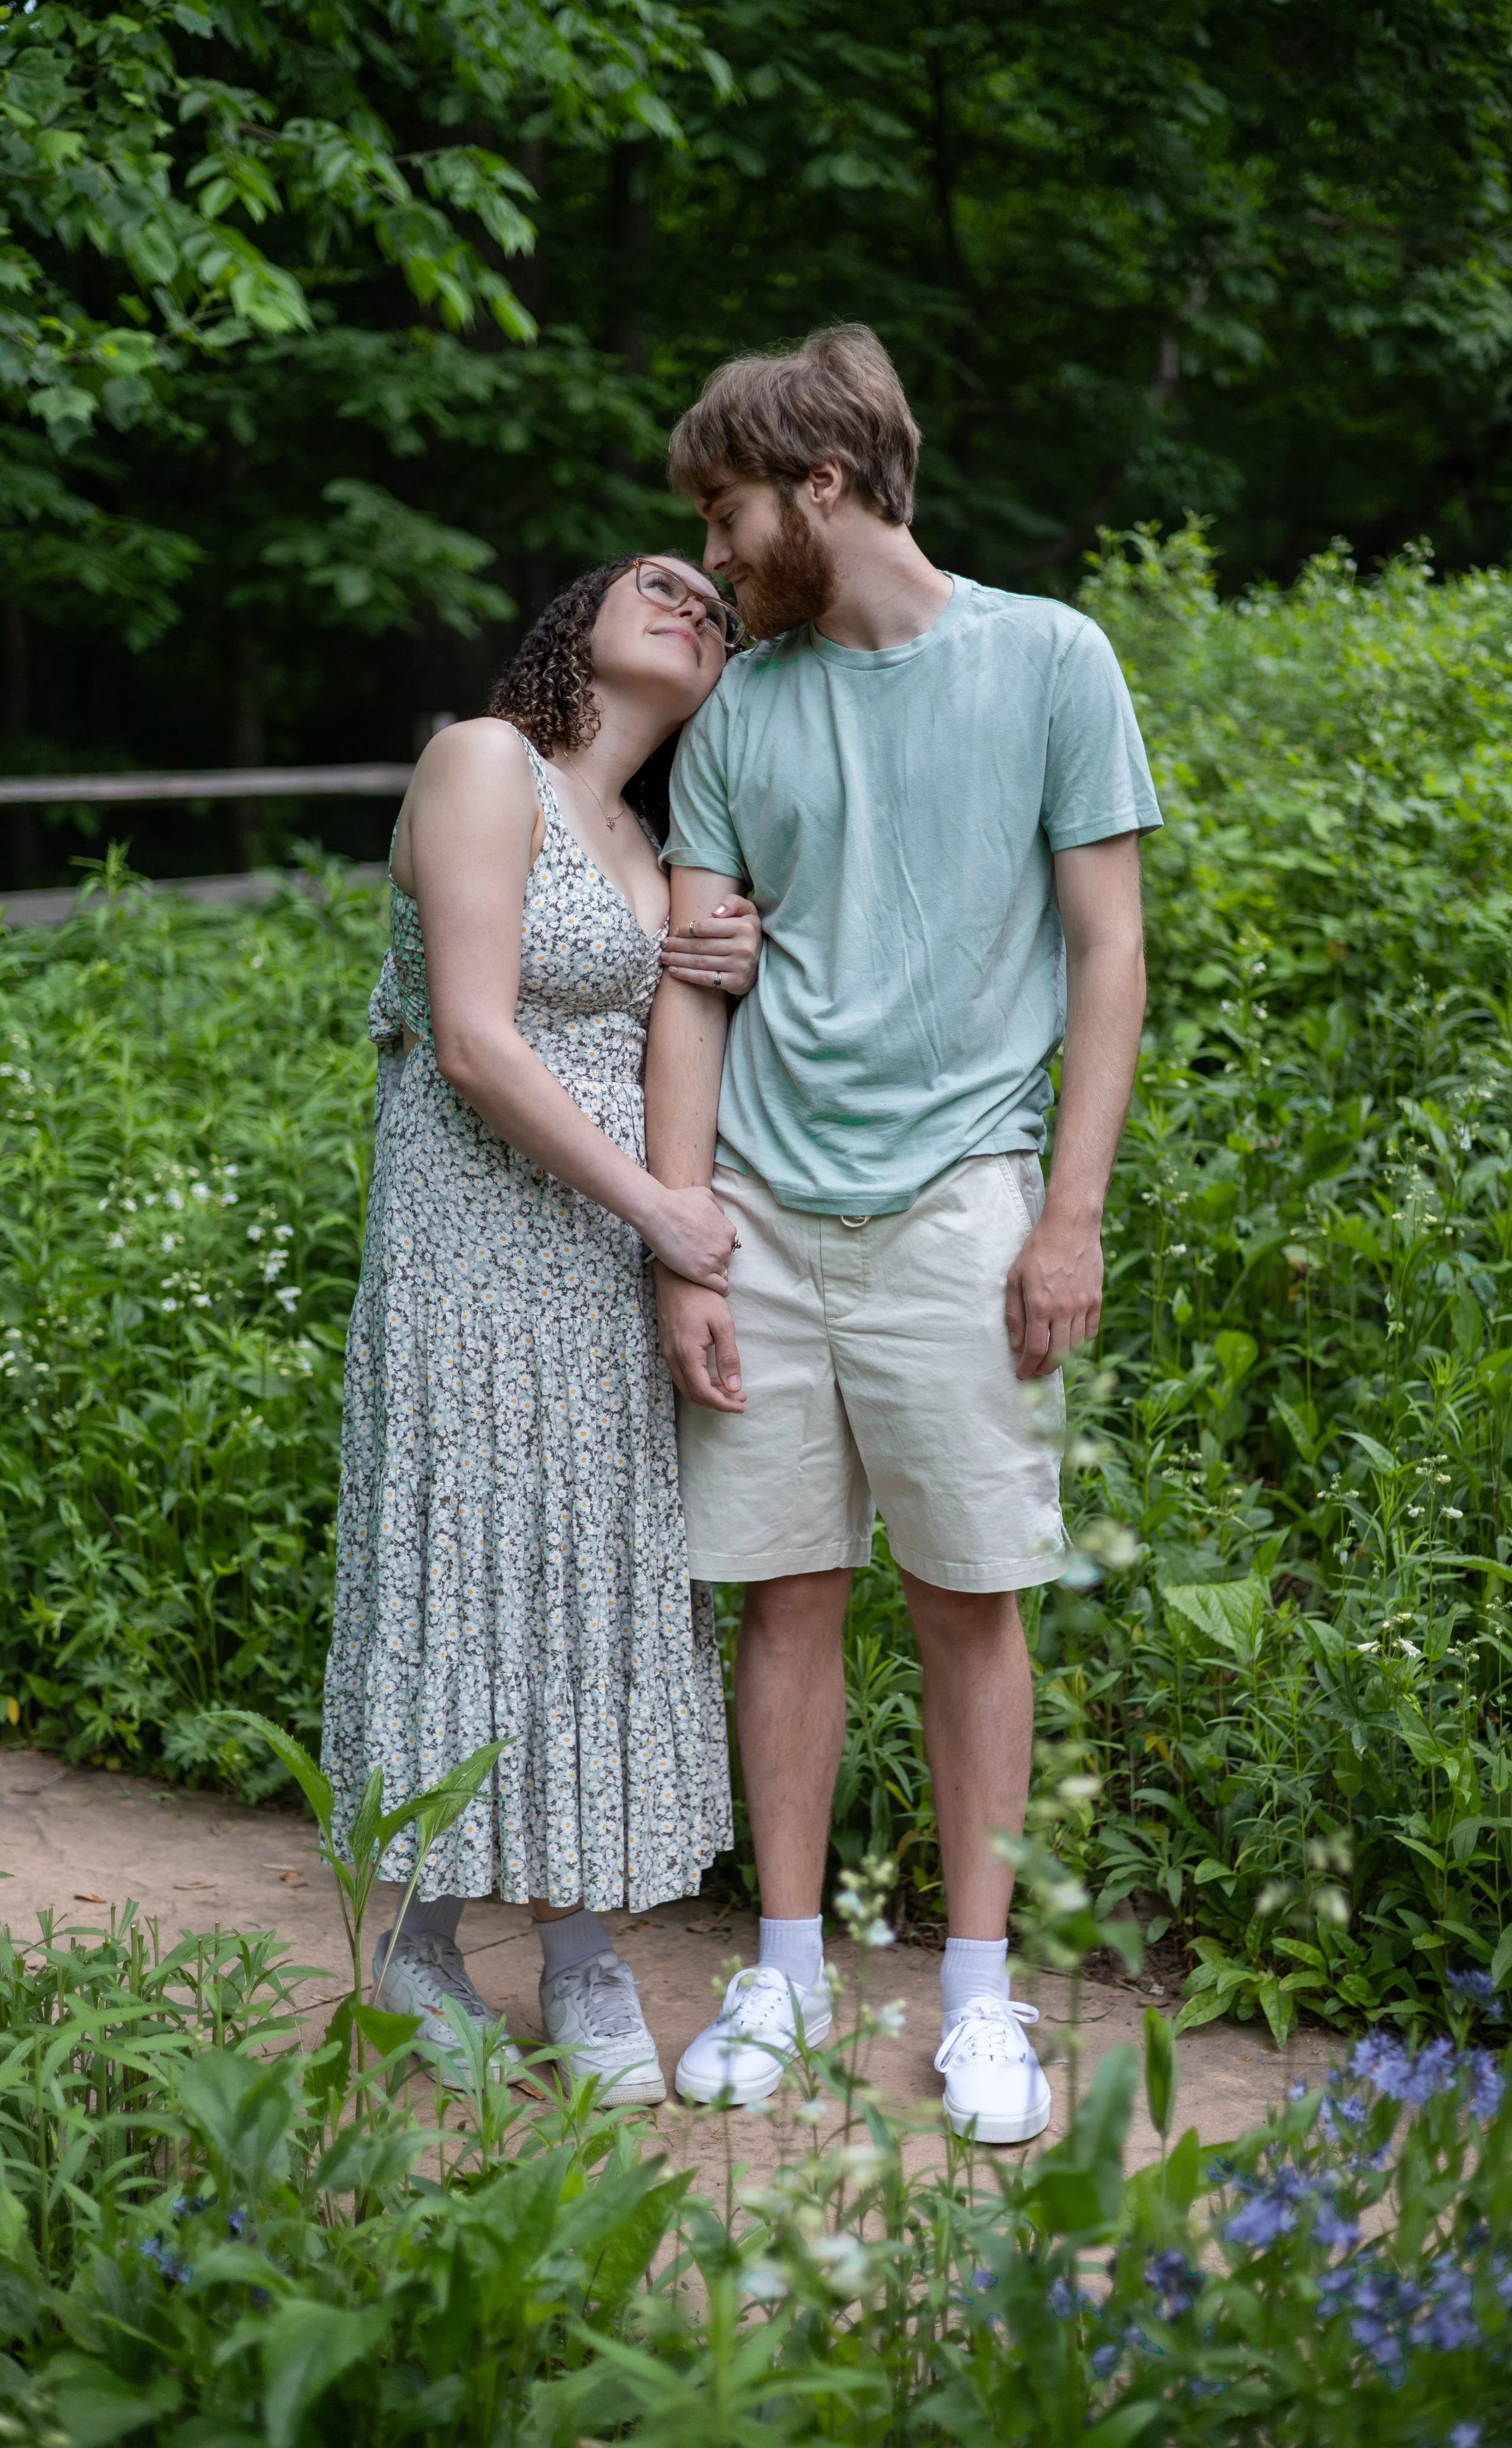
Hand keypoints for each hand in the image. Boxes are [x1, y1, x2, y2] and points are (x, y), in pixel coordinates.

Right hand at [640, 1184, 736, 1291]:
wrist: (657, 1213)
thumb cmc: (678, 1201)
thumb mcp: (706, 1195)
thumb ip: (718, 1208)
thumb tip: (720, 1217)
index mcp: (728, 1230)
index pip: (726, 1243)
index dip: (714, 1244)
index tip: (702, 1244)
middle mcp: (725, 1246)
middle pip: (724, 1257)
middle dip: (713, 1256)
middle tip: (695, 1253)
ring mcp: (713, 1262)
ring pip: (719, 1271)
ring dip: (711, 1270)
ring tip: (695, 1266)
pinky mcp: (700, 1275)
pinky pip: (720, 1287)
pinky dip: (720, 1289)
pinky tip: (719, 1291)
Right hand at [656, 1266, 745, 1410]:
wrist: (677, 1276)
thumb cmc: (702, 1296)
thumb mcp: (723, 1324)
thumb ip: (728, 1357)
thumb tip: (734, 1386)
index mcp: (687, 1354)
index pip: (703, 1392)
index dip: (723, 1404)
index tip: (742, 1404)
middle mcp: (673, 1358)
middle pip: (693, 1394)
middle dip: (717, 1402)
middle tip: (739, 1397)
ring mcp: (667, 1353)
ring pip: (686, 1386)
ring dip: (708, 1393)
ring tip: (730, 1389)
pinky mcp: (667, 1347)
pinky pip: (681, 1375)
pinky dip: (698, 1382)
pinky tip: (714, 1377)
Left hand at [659, 895, 761, 995]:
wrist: (761, 962)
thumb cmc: (746, 933)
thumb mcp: (746, 911)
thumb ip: (733, 902)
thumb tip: (715, 912)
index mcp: (744, 927)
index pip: (706, 927)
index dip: (687, 929)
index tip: (676, 931)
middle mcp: (744, 947)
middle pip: (700, 946)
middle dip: (677, 945)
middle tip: (664, 944)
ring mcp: (740, 967)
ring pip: (700, 962)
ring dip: (677, 959)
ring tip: (664, 956)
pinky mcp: (735, 982)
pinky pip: (705, 978)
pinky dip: (686, 975)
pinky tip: (674, 971)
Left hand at [1006, 1206, 1103, 1377]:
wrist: (1071, 1226)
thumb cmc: (1037, 1249)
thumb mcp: (1015, 1277)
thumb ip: (1014, 1313)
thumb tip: (1016, 1344)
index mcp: (1040, 1305)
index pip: (1035, 1349)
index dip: (1027, 1367)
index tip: (1021, 1374)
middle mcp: (1064, 1309)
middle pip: (1058, 1354)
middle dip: (1045, 1369)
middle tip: (1036, 1371)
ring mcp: (1083, 1305)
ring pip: (1076, 1346)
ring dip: (1063, 1359)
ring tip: (1052, 1360)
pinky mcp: (1097, 1299)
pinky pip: (1091, 1331)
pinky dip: (1081, 1342)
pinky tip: (1071, 1341)